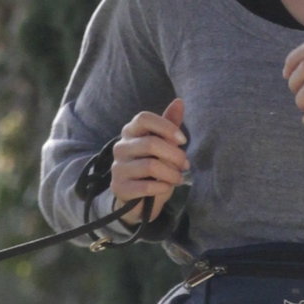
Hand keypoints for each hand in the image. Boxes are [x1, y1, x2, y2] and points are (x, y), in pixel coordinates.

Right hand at [111, 97, 187, 222]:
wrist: (140, 201)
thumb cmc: (154, 170)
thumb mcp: (165, 146)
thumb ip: (170, 125)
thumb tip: (179, 101)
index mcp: (130, 132)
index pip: (144, 118)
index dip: (166, 127)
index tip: (184, 140)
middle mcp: (120, 147)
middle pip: (151, 143)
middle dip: (175, 155)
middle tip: (185, 165)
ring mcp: (117, 167)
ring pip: (150, 166)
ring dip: (171, 174)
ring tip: (178, 178)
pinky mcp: (118, 187)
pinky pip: (145, 186)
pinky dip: (162, 188)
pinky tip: (166, 188)